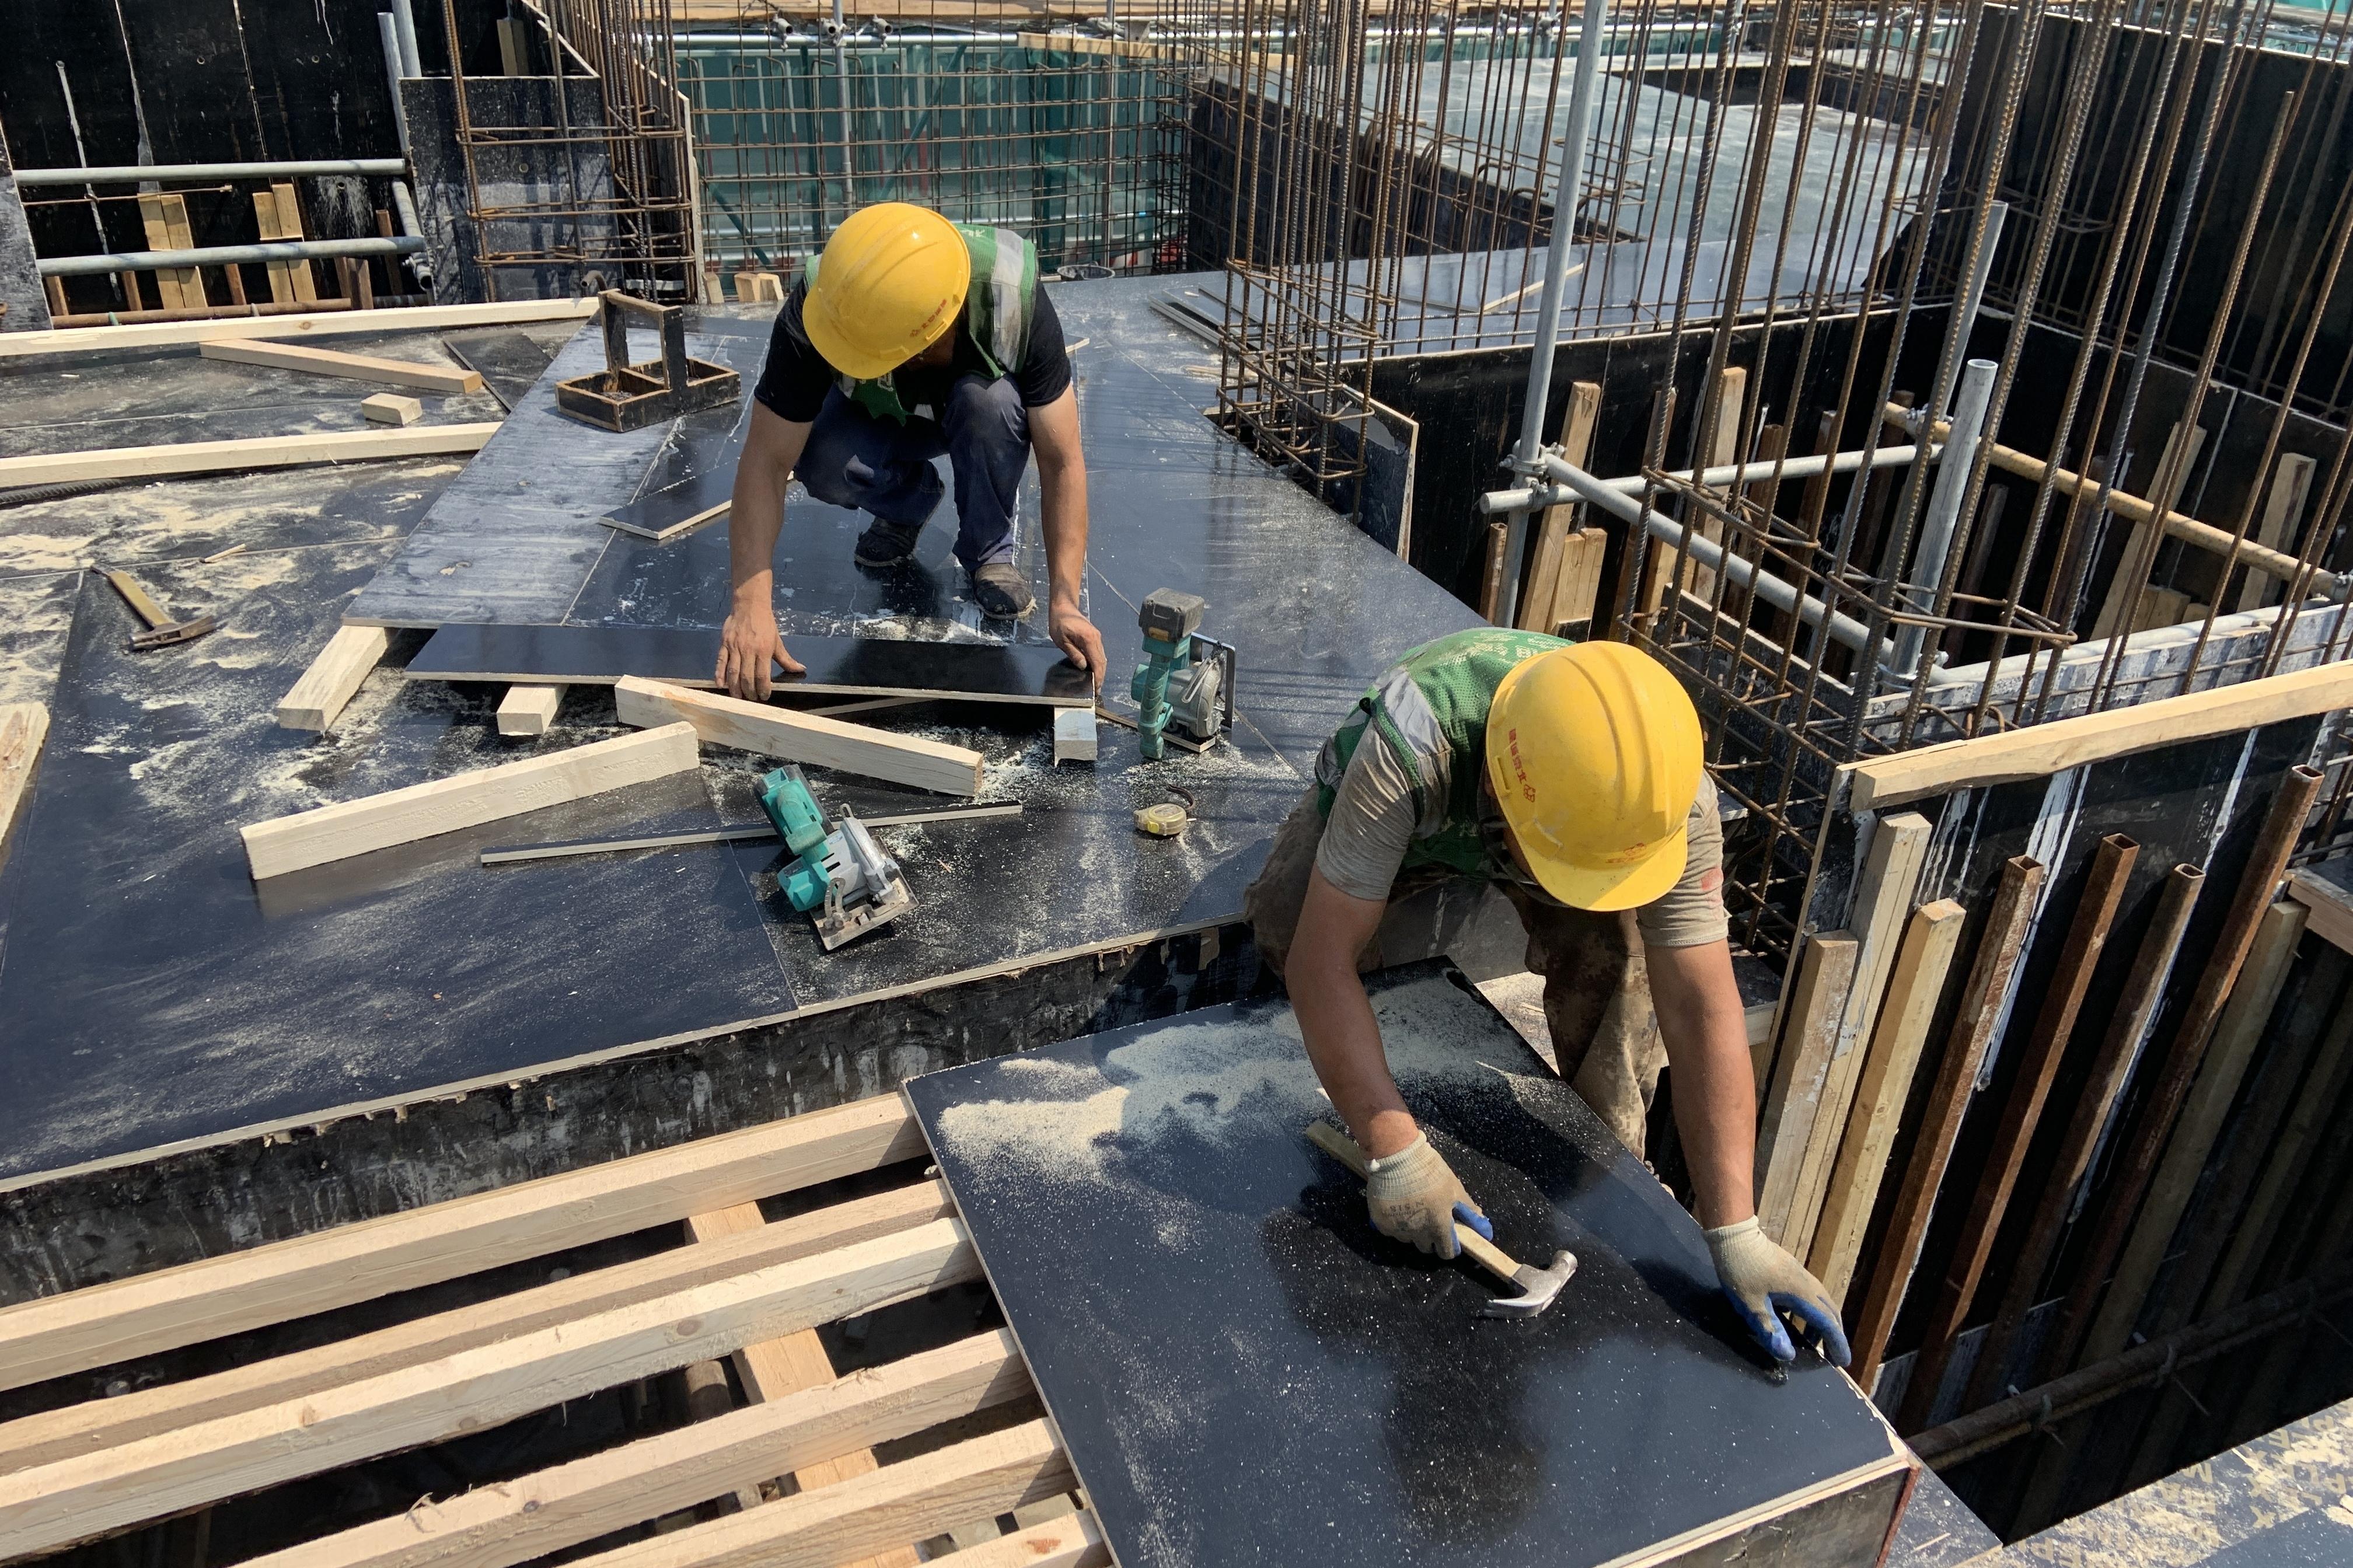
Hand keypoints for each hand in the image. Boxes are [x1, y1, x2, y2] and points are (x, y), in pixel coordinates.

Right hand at [716, 597, 802, 700]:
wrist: (750, 606)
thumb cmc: (765, 624)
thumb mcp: (777, 641)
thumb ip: (786, 659)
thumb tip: (800, 669)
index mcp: (763, 650)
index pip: (763, 675)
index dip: (763, 689)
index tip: (764, 697)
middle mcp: (748, 650)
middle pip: (747, 677)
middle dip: (749, 691)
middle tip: (751, 699)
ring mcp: (735, 647)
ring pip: (733, 672)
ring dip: (734, 687)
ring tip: (737, 697)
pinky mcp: (724, 644)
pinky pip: (720, 661)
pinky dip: (719, 674)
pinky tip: (720, 685)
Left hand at [1048, 596, 1106, 692]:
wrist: (1064, 607)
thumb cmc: (1060, 622)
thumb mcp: (1062, 640)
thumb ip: (1073, 653)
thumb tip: (1083, 666)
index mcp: (1089, 639)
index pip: (1097, 662)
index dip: (1098, 676)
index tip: (1097, 688)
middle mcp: (1096, 638)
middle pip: (1102, 661)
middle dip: (1101, 676)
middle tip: (1097, 690)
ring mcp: (1097, 637)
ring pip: (1102, 658)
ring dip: (1100, 671)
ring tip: (1096, 683)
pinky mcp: (1095, 637)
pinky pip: (1099, 653)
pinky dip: (1098, 663)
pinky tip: (1093, 671)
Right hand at [1365, 1132, 1483, 1259]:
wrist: (1396, 1157)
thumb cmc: (1430, 1172)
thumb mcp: (1455, 1188)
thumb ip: (1468, 1210)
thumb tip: (1484, 1228)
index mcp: (1439, 1228)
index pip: (1447, 1253)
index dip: (1450, 1246)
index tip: (1448, 1235)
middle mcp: (1418, 1234)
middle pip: (1426, 1247)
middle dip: (1430, 1237)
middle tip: (1428, 1217)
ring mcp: (1398, 1230)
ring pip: (1407, 1238)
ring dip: (1411, 1229)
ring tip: (1411, 1207)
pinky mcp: (1381, 1223)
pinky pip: (1390, 1229)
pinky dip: (1394, 1222)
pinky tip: (1396, 1204)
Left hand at [1705, 1216, 1851, 1365]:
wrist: (1734, 1233)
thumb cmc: (1740, 1270)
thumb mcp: (1751, 1305)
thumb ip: (1769, 1329)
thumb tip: (1788, 1355)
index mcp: (1800, 1293)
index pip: (1827, 1322)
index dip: (1836, 1343)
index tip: (1843, 1362)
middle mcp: (1806, 1282)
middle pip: (1830, 1311)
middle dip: (1834, 1335)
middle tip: (1833, 1356)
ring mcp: (1800, 1274)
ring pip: (1822, 1301)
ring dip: (1824, 1322)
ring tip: (1815, 1342)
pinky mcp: (1791, 1270)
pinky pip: (1811, 1294)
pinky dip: (1813, 1311)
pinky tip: (1797, 1319)